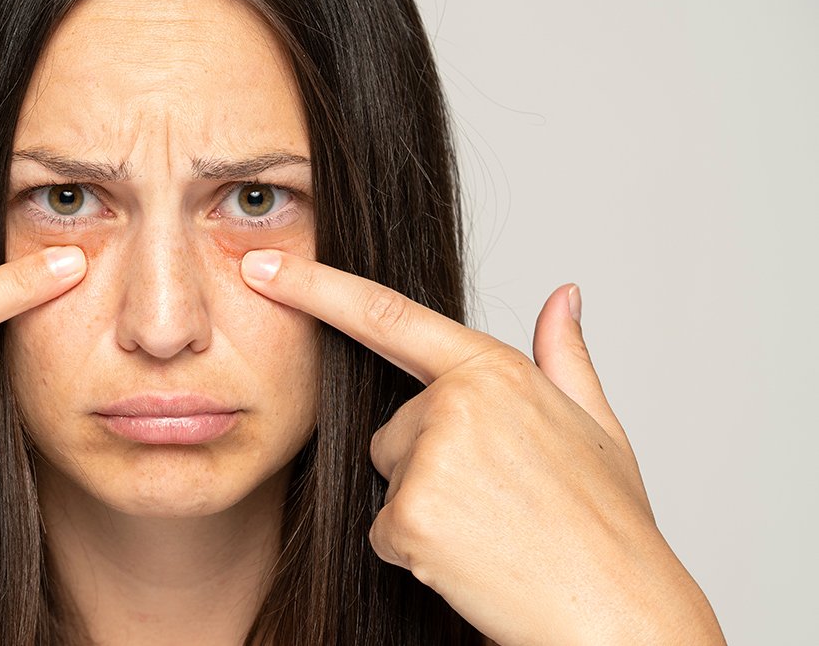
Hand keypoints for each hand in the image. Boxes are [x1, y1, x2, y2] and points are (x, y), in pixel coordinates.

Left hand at [238, 249, 724, 645]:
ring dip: (423, 509)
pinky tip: (471, 560)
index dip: (315, 287)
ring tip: (492, 530)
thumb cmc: (607, 525)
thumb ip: (564, 357)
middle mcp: (457, 403)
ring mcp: (431, 458)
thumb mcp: (598, 427)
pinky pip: (383, 529)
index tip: (260, 266)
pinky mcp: (410, 514)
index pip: (386, 315)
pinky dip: (416, 552)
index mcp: (496, 371)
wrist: (617, 610)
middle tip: (499, 502)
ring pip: (387, 478)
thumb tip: (564, 296)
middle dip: (426, 466)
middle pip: (390, 429)